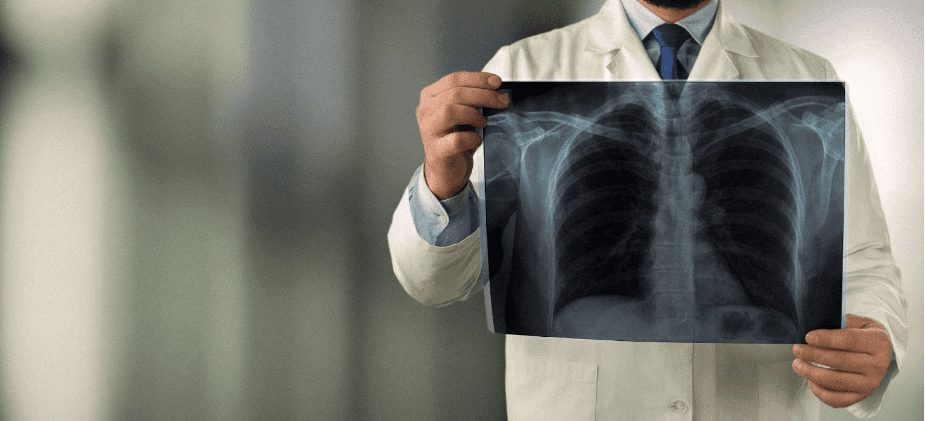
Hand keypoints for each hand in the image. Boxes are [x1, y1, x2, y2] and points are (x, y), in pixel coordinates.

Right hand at [416, 71, 508, 198]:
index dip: (477, 78)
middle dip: (483, 94)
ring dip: (473, 114)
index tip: (497, 82)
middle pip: (455, 93)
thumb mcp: (461, 114)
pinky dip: (471, 138)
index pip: (454, 79)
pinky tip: (477, 140)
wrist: (445, 171)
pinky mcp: (436, 151)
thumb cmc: (455, 138)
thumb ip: (471, 99)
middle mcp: (425, 111)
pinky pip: (455, 140)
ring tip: (484, 122)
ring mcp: (429, 131)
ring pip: (450, 111)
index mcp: (430, 97)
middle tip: (502, 101)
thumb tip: (496, 90)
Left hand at [791, 314, 891, 407]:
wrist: (879, 352)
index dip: (826, 339)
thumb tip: (813, 328)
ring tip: (798, 364)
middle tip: (797, 349)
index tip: (808, 337)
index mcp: (878, 342)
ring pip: (836, 382)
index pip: (849, 340)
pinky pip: (836, 399)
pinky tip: (810, 380)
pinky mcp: (861, 396)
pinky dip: (819, 391)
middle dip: (813, 355)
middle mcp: (877, 365)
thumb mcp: (856, 322)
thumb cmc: (862, 335)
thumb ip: (838, 323)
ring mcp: (870, 383)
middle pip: (841, 362)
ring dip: (811, 373)